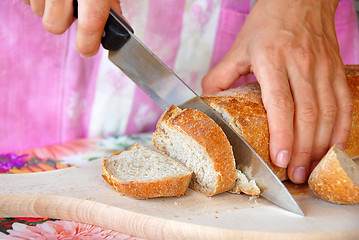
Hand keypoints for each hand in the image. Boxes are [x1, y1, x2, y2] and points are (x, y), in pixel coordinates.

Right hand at [22, 0, 121, 56]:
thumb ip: (110, 7)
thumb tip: (119, 32)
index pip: (90, 23)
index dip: (88, 43)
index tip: (87, 51)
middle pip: (54, 25)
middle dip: (63, 22)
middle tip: (70, 9)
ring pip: (38, 13)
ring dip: (49, 8)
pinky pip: (26, 1)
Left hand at [202, 0, 352, 182]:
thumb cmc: (268, 22)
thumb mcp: (239, 47)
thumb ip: (221, 76)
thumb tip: (206, 99)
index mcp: (272, 60)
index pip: (280, 104)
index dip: (282, 135)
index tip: (280, 158)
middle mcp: (301, 65)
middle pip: (306, 115)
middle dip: (301, 150)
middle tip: (294, 174)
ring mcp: (322, 68)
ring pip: (328, 114)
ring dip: (321, 145)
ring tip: (310, 168)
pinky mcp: (335, 69)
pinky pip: (344, 103)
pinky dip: (341, 128)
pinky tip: (334, 146)